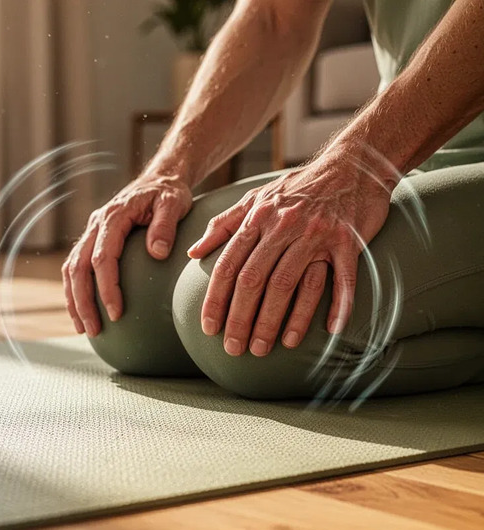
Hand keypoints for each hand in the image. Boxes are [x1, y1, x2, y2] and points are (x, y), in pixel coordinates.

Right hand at [63, 175, 192, 336]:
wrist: (159, 179)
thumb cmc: (169, 194)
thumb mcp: (174, 203)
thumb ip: (165, 226)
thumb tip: (157, 253)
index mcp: (113, 216)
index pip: (102, 257)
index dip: (106, 287)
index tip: (116, 313)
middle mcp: (95, 225)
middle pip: (78, 268)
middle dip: (83, 302)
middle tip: (94, 330)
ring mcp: (90, 233)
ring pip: (71, 270)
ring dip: (74, 300)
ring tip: (83, 328)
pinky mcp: (91, 241)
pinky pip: (74, 268)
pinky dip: (74, 291)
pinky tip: (82, 313)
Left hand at [187, 154, 391, 356]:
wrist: (352, 164)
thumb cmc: (299, 187)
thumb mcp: (255, 199)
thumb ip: (222, 225)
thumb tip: (193, 252)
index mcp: (257, 219)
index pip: (229, 266)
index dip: (216, 299)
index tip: (208, 327)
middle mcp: (283, 227)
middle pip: (254, 280)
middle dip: (240, 318)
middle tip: (234, 348)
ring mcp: (316, 234)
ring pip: (290, 284)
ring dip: (276, 320)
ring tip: (265, 348)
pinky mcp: (347, 240)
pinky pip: (341, 278)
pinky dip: (337, 305)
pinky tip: (329, 331)